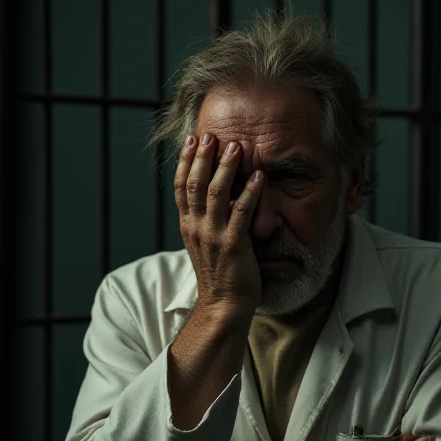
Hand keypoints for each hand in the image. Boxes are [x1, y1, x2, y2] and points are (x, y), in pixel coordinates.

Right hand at [175, 132, 263, 315]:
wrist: (222, 306)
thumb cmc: (219, 274)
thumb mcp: (205, 243)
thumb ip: (206, 219)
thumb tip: (213, 195)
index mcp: (188, 225)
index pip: (181, 187)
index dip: (184, 161)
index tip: (191, 139)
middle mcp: (196, 228)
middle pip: (194, 184)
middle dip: (202, 156)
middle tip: (211, 134)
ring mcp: (213, 236)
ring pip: (215, 194)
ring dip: (226, 168)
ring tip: (237, 146)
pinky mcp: (232, 246)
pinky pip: (241, 214)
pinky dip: (250, 193)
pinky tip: (259, 176)